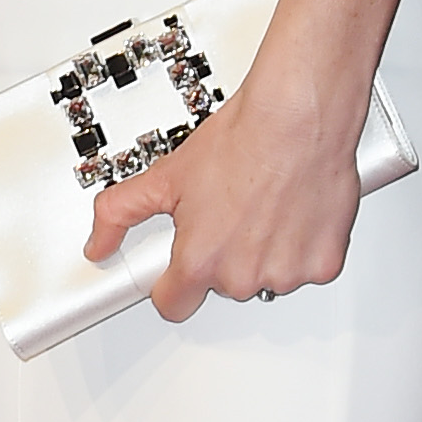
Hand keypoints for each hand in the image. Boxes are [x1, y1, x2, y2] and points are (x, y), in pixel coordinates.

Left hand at [83, 81, 362, 324]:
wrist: (298, 116)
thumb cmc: (242, 140)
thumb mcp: (166, 175)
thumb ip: (120, 213)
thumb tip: (98, 242)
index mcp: (199, 261)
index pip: (173, 305)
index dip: (172, 283)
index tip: (178, 268)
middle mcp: (242, 276)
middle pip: (222, 285)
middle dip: (223, 256)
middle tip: (228, 213)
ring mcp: (285, 273)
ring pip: (265, 277)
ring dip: (263, 252)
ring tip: (263, 206)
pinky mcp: (324, 265)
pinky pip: (306, 268)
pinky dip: (302, 246)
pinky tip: (292, 212)